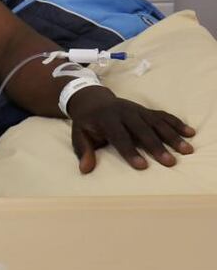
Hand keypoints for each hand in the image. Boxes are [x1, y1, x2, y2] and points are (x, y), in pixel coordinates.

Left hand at [66, 86, 195, 173]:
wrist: (93, 99)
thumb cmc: (87, 122)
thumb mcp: (79, 133)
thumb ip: (82, 150)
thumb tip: (84, 169)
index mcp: (106, 118)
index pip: (119, 136)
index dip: (130, 151)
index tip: (142, 166)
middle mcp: (124, 112)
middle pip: (141, 129)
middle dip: (155, 146)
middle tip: (169, 162)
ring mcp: (137, 110)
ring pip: (156, 122)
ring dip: (172, 136)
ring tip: (186, 151)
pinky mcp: (146, 110)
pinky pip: (163, 115)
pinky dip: (176, 123)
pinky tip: (190, 133)